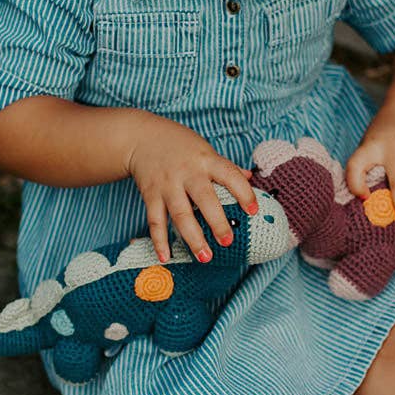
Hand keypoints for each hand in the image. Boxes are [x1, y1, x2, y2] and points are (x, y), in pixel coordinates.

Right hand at [125, 114, 258, 263]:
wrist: (141, 137)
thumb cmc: (179, 144)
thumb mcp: (205, 149)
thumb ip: (225, 166)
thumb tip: (249, 177)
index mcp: (206, 160)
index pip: (229, 175)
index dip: (243, 192)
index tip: (253, 211)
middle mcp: (188, 173)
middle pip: (204, 199)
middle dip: (217, 222)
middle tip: (228, 242)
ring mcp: (168, 185)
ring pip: (180, 214)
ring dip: (192, 238)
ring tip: (205, 257)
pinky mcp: (151, 195)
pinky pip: (155, 221)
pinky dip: (160, 240)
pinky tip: (167, 257)